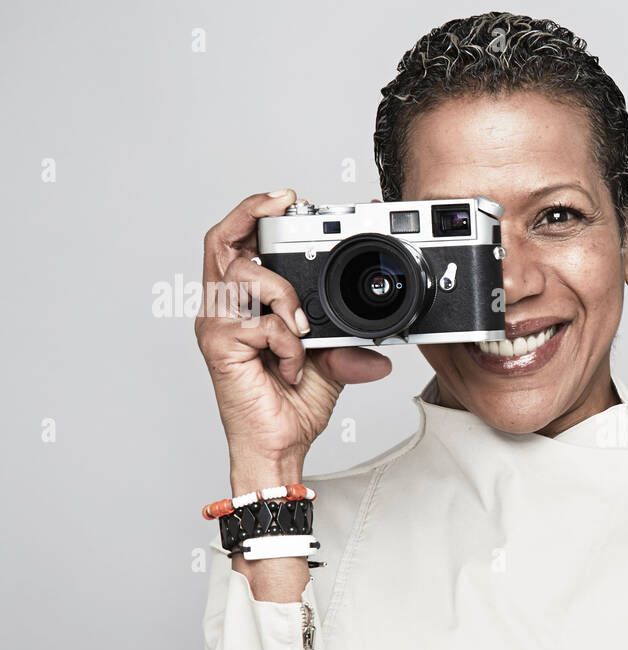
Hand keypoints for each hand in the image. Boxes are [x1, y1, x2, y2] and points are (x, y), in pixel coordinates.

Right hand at [194, 189, 392, 490]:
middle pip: (220, 240)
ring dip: (283, 293)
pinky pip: (259, 324)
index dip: (256, 213)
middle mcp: (224, 309)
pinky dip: (287, 342)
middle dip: (251, 212)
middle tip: (285, 202)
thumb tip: (383, 345)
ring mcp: (217, 326)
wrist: (280, 446)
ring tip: (303, 327)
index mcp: (244, 304)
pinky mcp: (219, 348)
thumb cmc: (291, 405)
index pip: (237, 243)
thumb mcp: (331, 362)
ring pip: (242, 275)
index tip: (290, 198)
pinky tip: (294, 365)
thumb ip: (348, 341)